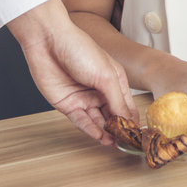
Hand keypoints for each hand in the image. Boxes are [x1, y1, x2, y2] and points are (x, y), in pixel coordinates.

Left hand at [9, 0, 135, 144]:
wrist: (48, 41)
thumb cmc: (80, 49)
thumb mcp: (106, 75)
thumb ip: (117, 101)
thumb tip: (128, 121)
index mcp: (114, 81)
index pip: (127, 107)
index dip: (133, 121)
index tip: (139, 137)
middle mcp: (99, 91)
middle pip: (112, 116)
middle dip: (119, 130)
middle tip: (126, 145)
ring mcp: (83, 98)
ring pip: (98, 121)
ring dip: (106, 133)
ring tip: (114, 143)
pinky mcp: (67, 104)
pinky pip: (81, 121)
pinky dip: (90, 129)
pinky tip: (100, 136)